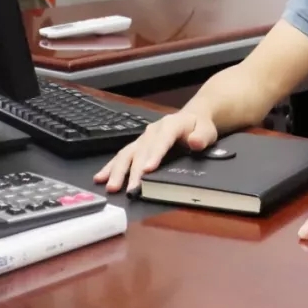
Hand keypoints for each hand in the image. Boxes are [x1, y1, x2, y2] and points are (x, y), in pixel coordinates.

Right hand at [93, 110, 217, 192]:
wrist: (192, 118)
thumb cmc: (199, 127)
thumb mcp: (207, 130)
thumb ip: (202, 136)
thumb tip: (194, 142)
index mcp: (171, 125)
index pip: (162, 141)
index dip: (154, 155)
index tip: (147, 170)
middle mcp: (153, 131)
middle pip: (141, 151)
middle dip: (134, 171)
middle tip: (130, 190)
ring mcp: (143, 138)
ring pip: (127, 154)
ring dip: (118, 171)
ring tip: (111, 187)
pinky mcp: (137, 145)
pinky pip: (122, 155)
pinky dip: (110, 167)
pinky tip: (100, 178)